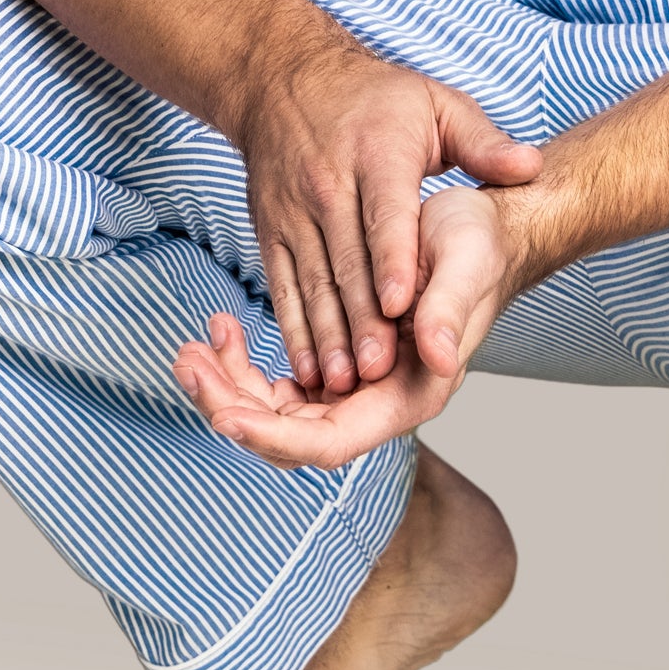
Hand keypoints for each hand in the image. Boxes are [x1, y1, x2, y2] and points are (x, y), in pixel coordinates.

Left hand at [174, 185, 525, 466]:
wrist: (482, 227)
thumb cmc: (479, 245)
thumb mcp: (467, 266)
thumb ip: (450, 313)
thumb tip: (438, 355)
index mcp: (408, 394)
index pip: (329, 442)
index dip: (274, 436)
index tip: (225, 415)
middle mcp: (377, 400)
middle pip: (289, 434)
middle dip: (231, 406)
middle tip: (186, 361)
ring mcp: (355, 383)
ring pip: (275, 411)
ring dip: (228, 385)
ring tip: (192, 344)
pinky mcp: (339, 357)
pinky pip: (280, 381)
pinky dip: (245, 360)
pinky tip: (225, 322)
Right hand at [230, 37, 538, 396]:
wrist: (284, 76)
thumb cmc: (375, 97)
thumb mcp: (435, 103)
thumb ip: (482, 142)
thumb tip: (529, 167)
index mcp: (377, 153)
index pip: (387, 214)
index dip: (394, 261)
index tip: (403, 307)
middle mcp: (329, 184)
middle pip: (347, 260)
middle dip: (362, 320)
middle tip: (378, 373)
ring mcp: (295, 209)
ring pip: (312, 280)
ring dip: (326, 335)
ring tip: (342, 383)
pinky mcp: (271, 228)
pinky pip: (282, 284)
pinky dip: (294, 327)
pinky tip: (308, 368)